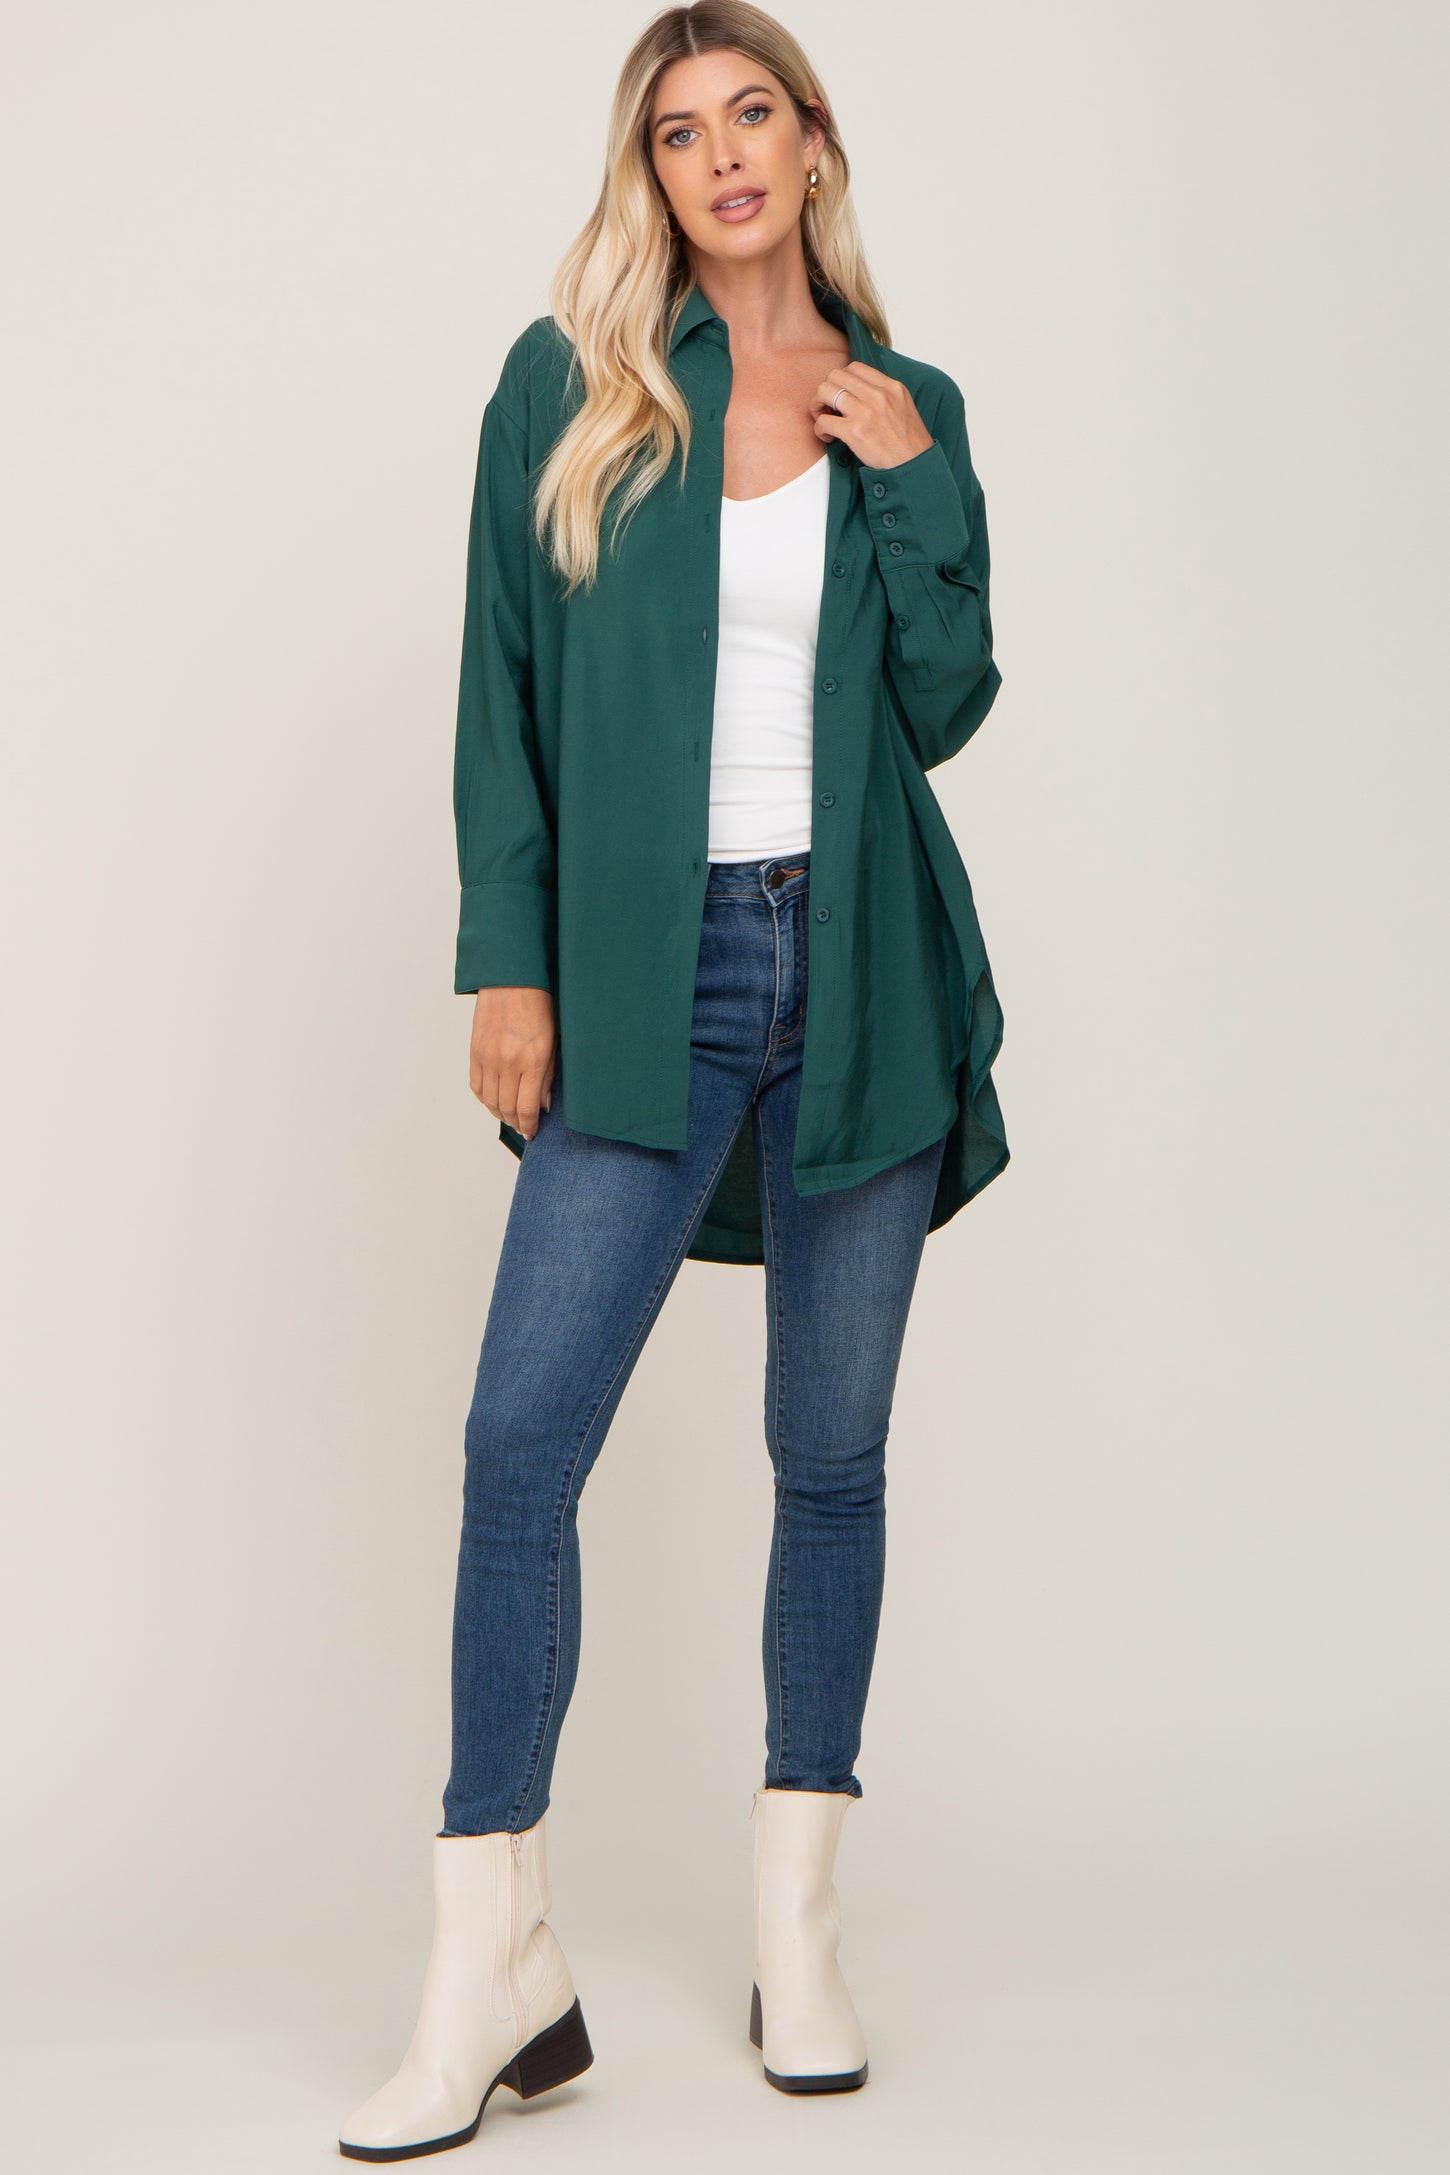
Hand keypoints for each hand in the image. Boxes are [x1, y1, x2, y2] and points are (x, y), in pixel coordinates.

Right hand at [470, 987, 557, 1140]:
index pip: (526, 1108)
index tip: (533, 1132)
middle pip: (506, 1109)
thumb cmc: (540, 1006)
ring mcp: (488, 1058)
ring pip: (489, 1101)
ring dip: (500, 1114)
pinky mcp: (474, 1052)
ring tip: (511, 1117)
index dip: (530, 1126)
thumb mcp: (554, 1041)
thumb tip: (543, 1105)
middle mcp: (507, 1063)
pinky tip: (494, 1101)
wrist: (512, 980)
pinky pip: (476, 1086)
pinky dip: (485, 1099)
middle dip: (516, 1123)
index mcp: (532, 1060)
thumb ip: (548, 1076)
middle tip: (524, 1127)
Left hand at [810, 360, 933, 468]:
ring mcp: (865, 412)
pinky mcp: (854, 432)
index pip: (855, 367)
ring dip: (818, 405)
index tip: (842, 394)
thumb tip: (858, 392)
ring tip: (824, 419)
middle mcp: (878, 395)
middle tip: (828, 407)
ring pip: (825, 391)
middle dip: (827, 390)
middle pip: (836, 375)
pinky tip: (828, 436)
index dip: (842, 379)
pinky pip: (823, 421)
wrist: (915, 467)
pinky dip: (819, 429)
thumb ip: (884, 395)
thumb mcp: (904, 407)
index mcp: (891, 387)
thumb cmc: (909, 444)